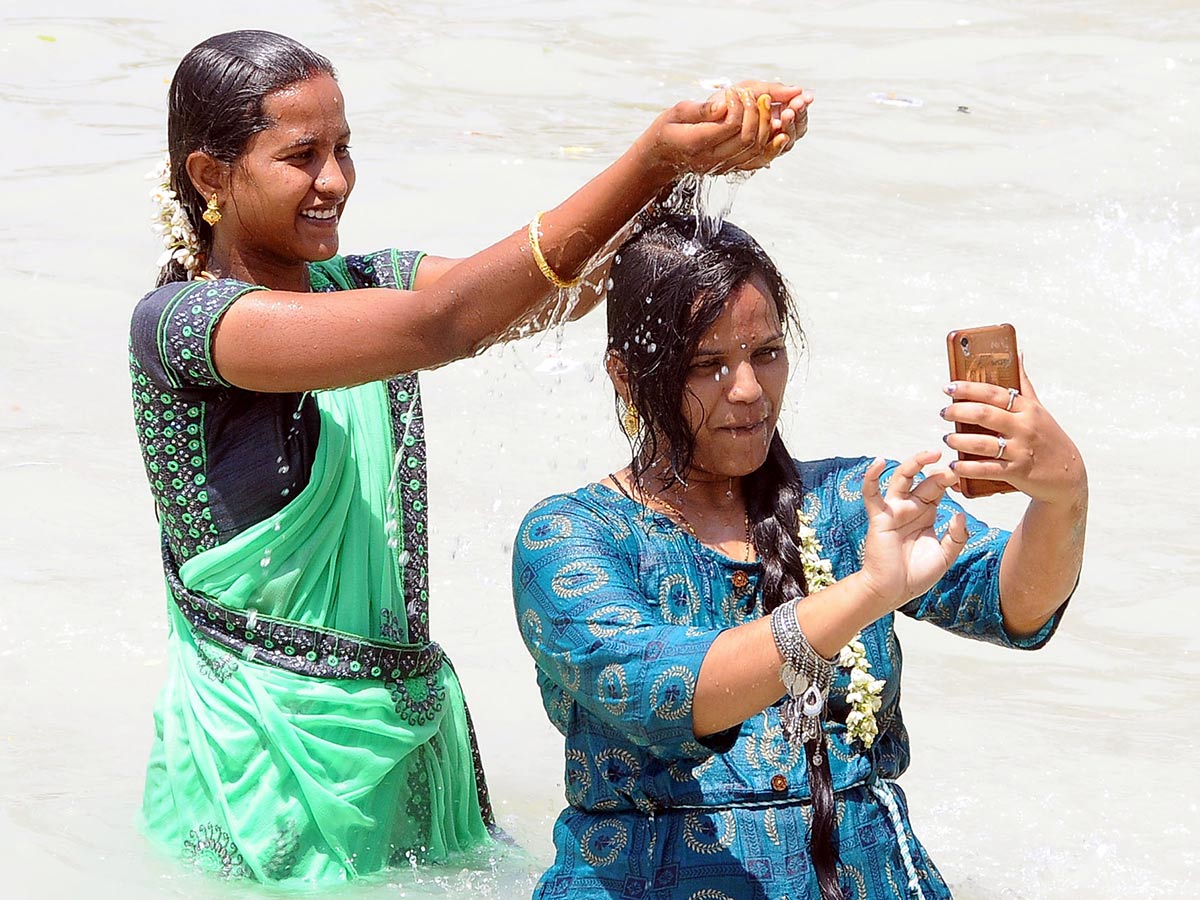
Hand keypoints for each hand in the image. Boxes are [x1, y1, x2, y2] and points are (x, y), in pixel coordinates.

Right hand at [638, 81, 811, 177]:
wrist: (661, 158)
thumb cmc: (667, 130)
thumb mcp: (676, 113)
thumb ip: (700, 110)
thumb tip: (724, 106)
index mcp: (695, 143)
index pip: (730, 124)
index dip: (739, 105)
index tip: (733, 92)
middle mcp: (711, 159)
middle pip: (748, 138)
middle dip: (757, 113)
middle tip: (756, 96)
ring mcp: (722, 166)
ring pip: (756, 150)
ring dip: (767, 126)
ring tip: (765, 107)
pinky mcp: (730, 169)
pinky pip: (757, 161)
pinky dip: (771, 146)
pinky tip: (778, 130)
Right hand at [858, 452, 968, 611]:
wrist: (893, 591)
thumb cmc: (916, 575)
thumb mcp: (946, 555)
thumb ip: (957, 536)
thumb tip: (961, 514)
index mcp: (927, 514)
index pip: (939, 489)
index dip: (951, 480)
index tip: (965, 474)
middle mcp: (911, 508)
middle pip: (925, 480)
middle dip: (940, 472)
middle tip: (954, 467)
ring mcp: (894, 510)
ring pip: (902, 478)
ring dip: (915, 463)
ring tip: (931, 454)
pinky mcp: (879, 517)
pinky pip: (871, 493)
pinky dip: (872, 476)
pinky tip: (879, 462)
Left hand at [941, 357, 1086, 506]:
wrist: (1068, 474)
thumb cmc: (1048, 438)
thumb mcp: (1039, 408)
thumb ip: (1023, 384)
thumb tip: (1017, 354)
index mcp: (1027, 408)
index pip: (994, 393)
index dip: (968, 388)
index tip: (949, 387)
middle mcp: (1024, 427)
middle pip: (984, 414)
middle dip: (958, 412)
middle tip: (944, 412)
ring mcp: (1021, 450)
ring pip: (981, 443)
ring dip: (959, 440)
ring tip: (947, 438)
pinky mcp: (1017, 472)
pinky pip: (986, 469)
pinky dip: (967, 467)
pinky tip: (954, 465)